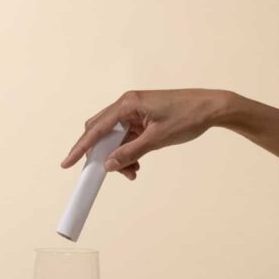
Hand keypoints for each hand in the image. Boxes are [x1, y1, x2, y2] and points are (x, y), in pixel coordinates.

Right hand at [61, 89, 228, 179]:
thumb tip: (108, 165)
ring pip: (115, 139)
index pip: (96, 129)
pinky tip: (137, 165)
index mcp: (127, 104)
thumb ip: (131, 152)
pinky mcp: (143, 120)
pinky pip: (128, 139)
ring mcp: (135, 113)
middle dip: (102, 155)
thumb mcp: (157, 139)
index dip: (80, 148)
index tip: (67, 163)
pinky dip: (129, 153)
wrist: (211, 109)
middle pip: (101, 133)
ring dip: (119, 158)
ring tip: (132, 173)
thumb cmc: (187, 117)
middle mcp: (127, 106)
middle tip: (106, 173)